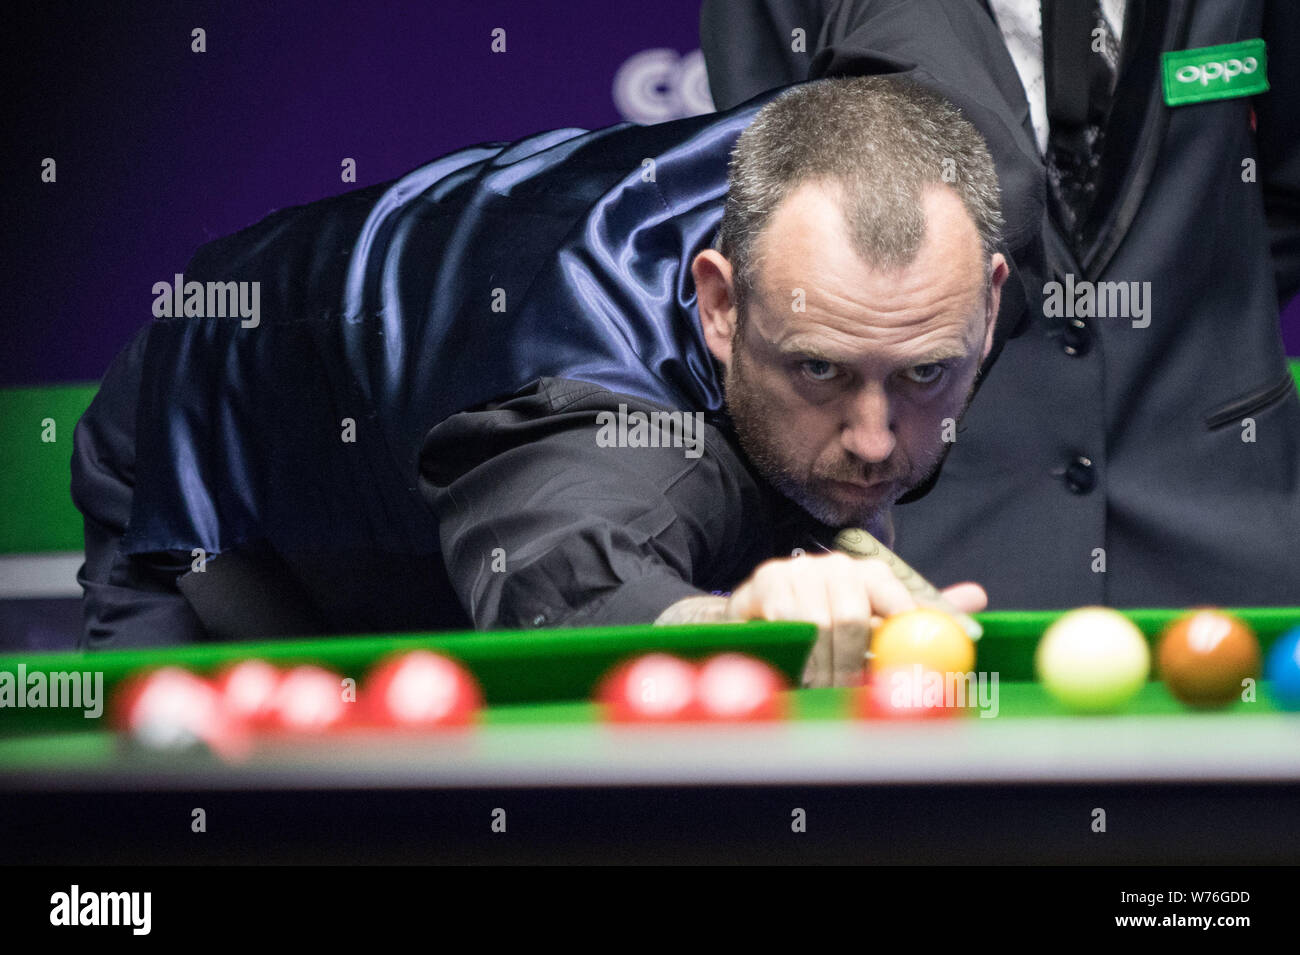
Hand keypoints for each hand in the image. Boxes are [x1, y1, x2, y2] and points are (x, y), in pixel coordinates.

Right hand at [724, 552, 986, 686]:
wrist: (765, 616)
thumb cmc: (830, 625)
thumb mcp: (877, 625)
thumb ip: (922, 614)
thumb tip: (978, 595)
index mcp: (869, 572)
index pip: (891, 594)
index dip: (900, 628)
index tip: (905, 666)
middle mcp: (836, 565)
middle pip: (853, 614)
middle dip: (853, 661)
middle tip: (854, 692)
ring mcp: (800, 571)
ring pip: (820, 624)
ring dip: (824, 665)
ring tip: (825, 687)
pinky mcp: (768, 582)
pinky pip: (790, 624)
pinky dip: (798, 654)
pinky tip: (801, 670)